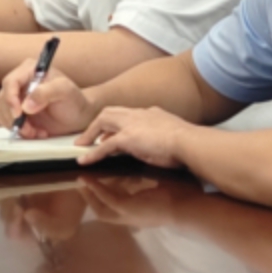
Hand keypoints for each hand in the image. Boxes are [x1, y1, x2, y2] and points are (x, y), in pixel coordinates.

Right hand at [0, 66, 92, 136]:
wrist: (78, 116)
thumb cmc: (74, 100)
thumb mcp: (65, 91)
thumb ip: (47, 92)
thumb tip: (26, 105)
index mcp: (30, 70)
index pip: (10, 82)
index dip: (11, 99)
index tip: (18, 114)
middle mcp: (20, 82)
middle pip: (3, 99)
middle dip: (14, 117)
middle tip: (30, 129)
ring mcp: (16, 97)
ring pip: (2, 111)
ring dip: (16, 125)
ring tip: (35, 131)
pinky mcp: (16, 112)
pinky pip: (6, 121)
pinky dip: (18, 130)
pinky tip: (34, 132)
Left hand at [73, 104, 194, 172]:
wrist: (190, 142)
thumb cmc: (188, 144)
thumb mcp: (172, 135)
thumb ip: (161, 136)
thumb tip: (158, 146)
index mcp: (151, 113)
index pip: (127, 114)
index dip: (116, 123)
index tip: (110, 133)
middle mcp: (139, 114)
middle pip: (110, 112)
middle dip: (97, 123)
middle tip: (88, 137)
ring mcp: (132, 124)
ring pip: (102, 121)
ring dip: (90, 134)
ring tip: (81, 145)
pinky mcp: (128, 138)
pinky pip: (104, 146)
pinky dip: (93, 153)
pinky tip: (85, 161)